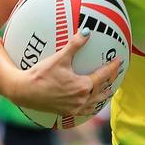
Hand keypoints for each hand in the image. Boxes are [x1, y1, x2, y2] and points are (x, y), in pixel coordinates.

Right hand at [7, 29, 122, 116]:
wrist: (24, 92)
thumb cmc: (41, 74)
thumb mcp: (59, 58)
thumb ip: (75, 45)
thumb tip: (86, 31)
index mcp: (83, 86)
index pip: (103, 76)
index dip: (112, 67)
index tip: (119, 61)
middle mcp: (82, 99)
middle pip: (102, 90)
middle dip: (111, 82)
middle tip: (117, 75)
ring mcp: (74, 108)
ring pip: (95, 103)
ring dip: (103, 96)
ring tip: (109, 92)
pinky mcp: (66, 113)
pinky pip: (84, 110)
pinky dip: (91, 106)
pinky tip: (90, 104)